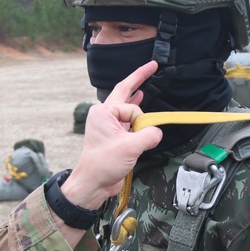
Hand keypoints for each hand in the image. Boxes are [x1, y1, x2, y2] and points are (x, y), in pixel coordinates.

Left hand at [62, 61, 162, 209]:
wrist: (92, 184)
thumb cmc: (102, 165)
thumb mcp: (130, 148)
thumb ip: (148, 135)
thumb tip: (157, 131)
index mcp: (103, 113)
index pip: (130, 106)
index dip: (141, 118)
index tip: (144, 132)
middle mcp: (104, 115)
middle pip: (124, 92)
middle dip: (138, 79)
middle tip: (152, 66)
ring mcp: (108, 125)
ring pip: (127, 106)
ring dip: (138, 97)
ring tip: (148, 79)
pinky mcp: (114, 136)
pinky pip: (127, 119)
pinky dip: (136, 114)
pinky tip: (141, 103)